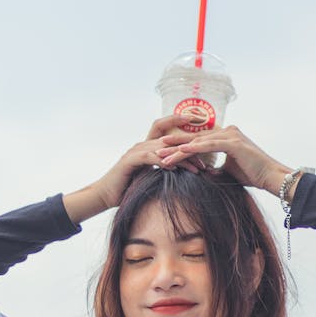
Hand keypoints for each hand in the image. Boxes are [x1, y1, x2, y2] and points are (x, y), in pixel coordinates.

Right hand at [94, 116, 208, 209]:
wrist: (105, 195)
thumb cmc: (128, 188)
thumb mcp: (150, 177)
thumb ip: (163, 170)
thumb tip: (182, 172)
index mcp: (148, 146)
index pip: (166, 127)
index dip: (181, 121)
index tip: (202, 124)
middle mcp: (142, 145)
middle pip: (169, 137)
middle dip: (189, 137)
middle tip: (210, 143)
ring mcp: (136, 151)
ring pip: (163, 148)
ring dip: (182, 156)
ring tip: (199, 166)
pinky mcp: (130, 161)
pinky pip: (149, 157)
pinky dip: (162, 161)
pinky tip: (174, 167)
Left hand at [156, 124, 289, 195]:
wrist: (272, 177)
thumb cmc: (254, 175)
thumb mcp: (228, 171)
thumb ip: (215, 168)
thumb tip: (202, 173)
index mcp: (225, 136)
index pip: (197, 140)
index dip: (180, 145)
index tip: (164, 151)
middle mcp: (227, 131)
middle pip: (195, 138)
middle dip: (174, 144)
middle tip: (155, 148)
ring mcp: (231, 135)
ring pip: (199, 141)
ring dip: (179, 148)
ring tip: (162, 153)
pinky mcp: (234, 143)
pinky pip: (209, 144)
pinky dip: (194, 148)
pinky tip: (181, 151)